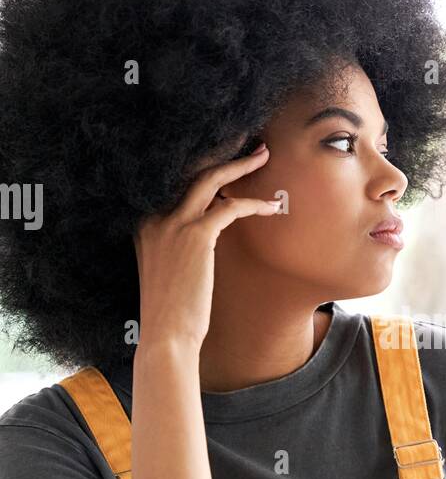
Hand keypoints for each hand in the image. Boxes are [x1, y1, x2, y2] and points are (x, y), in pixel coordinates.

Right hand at [133, 140, 280, 353]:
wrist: (166, 336)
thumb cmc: (170, 310)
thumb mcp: (164, 269)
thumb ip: (173, 245)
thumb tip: (201, 233)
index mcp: (143, 223)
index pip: (174, 182)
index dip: (201, 164)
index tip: (223, 155)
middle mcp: (153, 217)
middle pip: (190, 170)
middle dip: (222, 152)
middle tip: (248, 142)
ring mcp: (172, 224)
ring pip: (210, 178)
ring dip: (240, 164)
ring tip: (264, 155)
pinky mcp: (196, 236)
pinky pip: (230, 207)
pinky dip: (253, 204)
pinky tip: (270, 207)